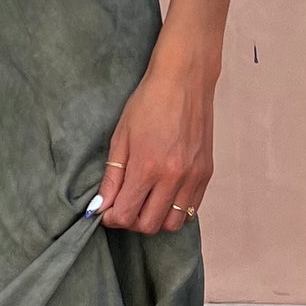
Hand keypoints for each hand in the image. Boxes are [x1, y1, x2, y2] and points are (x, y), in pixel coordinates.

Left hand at [89, 57, 213, 232]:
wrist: (184, 81)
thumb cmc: (148, 103)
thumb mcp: (121, 138)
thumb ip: (111, 177)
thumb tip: (100, 207)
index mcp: (147, 167)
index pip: (126, 214)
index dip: (111, 218)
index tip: (107, 210)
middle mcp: (173, 177)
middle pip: (149, 225)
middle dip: (131, 221)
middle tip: (124, 205)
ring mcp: (193, 177)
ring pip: (172, 223)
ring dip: (155, 219)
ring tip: (145, 201)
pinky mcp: (206, 173)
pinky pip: (190, 209)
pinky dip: (174, 210)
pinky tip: (164, 195)